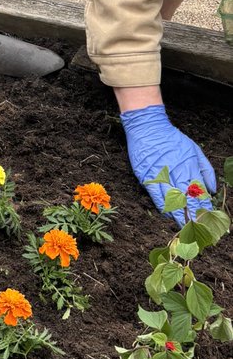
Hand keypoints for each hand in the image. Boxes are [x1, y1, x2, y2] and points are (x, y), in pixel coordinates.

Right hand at [120, 104, 216, 226]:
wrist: (147, 127)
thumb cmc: (171, 138)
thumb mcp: (194, 149)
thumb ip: (205, 169)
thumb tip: (212, 189)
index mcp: (190, 167)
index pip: (200, 193)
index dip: (205, 208)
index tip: (210, 220)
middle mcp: (177, 173)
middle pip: (188, 200)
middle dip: (195, 216)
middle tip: (200, 230)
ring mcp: (161, 176)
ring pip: (173, 201)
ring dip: (180, 216)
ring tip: (186, 228)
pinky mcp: (147, 177)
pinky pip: (157, 196)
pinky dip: (164, 207)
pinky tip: (169, 216)